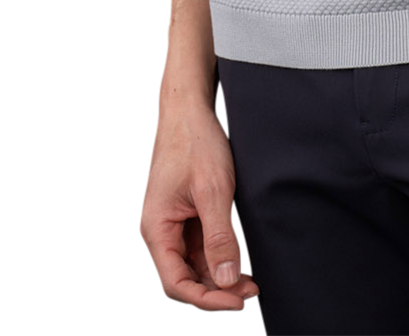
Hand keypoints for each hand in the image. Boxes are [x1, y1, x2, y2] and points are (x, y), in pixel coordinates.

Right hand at [140, 95, 259, 312]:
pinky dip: (221, 253)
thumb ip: (219, 237)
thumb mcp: (213, 191)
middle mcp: (162, 229)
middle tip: (252, 287)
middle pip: (186, 275)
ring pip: (196, 262)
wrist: (192, 108)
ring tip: (252, 275)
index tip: (238, 300)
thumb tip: (227, 280)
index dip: (207, 298)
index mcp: (156, 228)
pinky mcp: (188, 212)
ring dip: (222, 272)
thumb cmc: (195, 142)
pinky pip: (202, 243)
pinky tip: (242, 255)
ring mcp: (175, 221)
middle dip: (218, 287)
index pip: (177, 281)